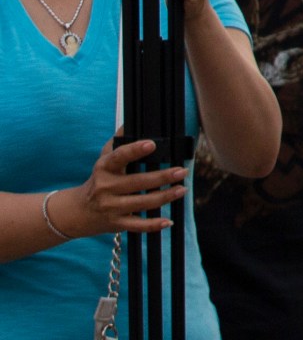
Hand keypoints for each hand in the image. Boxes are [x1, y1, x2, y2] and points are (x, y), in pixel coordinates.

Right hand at [62, 138, 188, 238]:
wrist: (77, 212)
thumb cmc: (99, 180)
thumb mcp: (104, 159)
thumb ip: (119, 141)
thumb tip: (131, 121)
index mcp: (104, 168)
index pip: (119, 157)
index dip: (134, 150)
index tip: (152, 143)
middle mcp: (106, 188)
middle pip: (137, 182)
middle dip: (162, 177)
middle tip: (182, 171)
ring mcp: (110, 207)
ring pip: (141, 203)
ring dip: (164, 197)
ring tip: (182, 189)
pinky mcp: (116, 223)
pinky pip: (137, 225)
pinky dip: (153, 225)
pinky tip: (168, 221)